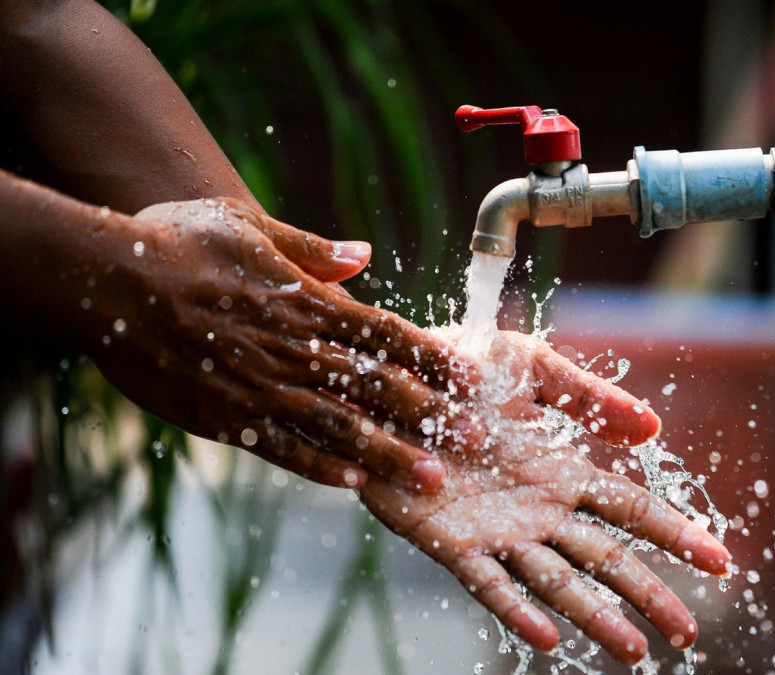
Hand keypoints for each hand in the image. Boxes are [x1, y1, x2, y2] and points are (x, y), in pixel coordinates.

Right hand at [88, 198, 479, 491]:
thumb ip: (312, 248)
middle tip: (477, 439)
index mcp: (306, 302)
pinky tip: (354, 485)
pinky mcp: (225, 418)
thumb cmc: (179, 241)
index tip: (471, 377)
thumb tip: (364, 254)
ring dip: (389, 454)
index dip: (433, 356)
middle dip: (431, 414)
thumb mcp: (249, 226)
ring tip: (431, 479)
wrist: (108, 280)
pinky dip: (319, 466)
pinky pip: (281, 448)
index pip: (385, 333)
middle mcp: (294, 349)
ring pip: (339, 427)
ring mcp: (261, 388)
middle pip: (376, 387)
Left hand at [360, 332, 730, 664]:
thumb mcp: (529, 367)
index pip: (631, 509)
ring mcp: (498, 531)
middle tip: (688, 633)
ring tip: (635, 651)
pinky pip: (488, 584)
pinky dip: (517, 611)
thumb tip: (655, 427)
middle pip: (606, 559)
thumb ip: (586, 396)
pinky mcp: (450, 542)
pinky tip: (546, 636)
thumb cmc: (458, 369)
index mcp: (561, 471)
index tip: (721, 561)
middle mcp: (538, 509)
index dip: (675, 534)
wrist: (385, 380)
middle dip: (650, 594)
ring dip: (596, 617)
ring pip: (557, 583)